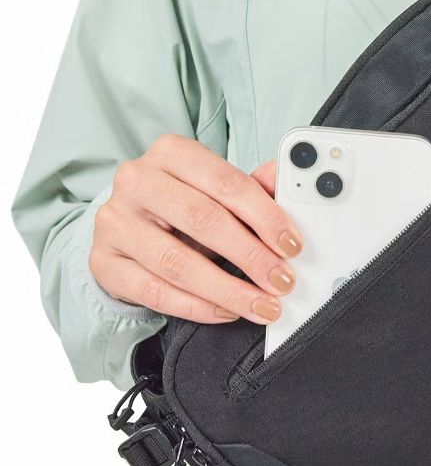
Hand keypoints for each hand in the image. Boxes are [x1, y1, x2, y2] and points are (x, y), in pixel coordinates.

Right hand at [90, 135, 300, 323]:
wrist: (129, 231)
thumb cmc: (182, 207)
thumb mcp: (217, 193)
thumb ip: (252, 188)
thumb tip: (284, 180)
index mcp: (171, 153)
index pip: (226, 182)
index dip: (265, 216)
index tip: (292, 245)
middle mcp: (136, 180)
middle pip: (202, 220)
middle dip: (251, 256)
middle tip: (282, 281)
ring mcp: (114, 222)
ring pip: (177, 262)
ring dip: (229, 290)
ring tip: (263, 304)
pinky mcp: (103, 262)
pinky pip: (155, 291)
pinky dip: (197, 307)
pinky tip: (228, 312)